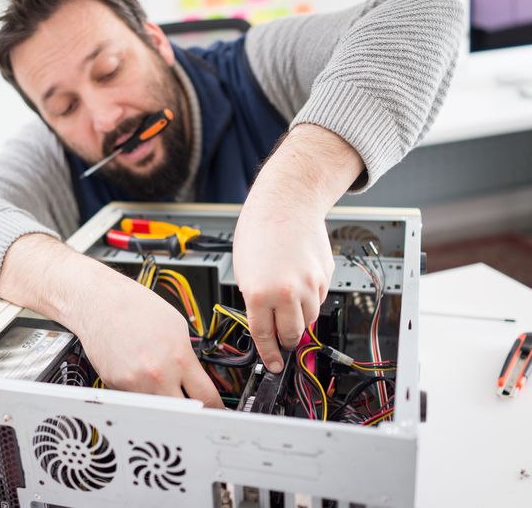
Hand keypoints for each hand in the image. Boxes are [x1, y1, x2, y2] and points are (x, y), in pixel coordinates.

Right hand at [0, 234, 223, 407]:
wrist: (99, 302)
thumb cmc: (135, 307)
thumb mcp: (176, 326)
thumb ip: (189, 356)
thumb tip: (198, 377)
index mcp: (178, 358)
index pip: (207, 397)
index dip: (217, 409)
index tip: (218, 412)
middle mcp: (157, 375)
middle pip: (184, 413)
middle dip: (192, 412)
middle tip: (195, 409)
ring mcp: (134, 385)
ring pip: (158, 412)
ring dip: (165, 406)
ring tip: (163, 388)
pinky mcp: (115, 387)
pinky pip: (135, 401)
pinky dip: (142, 396)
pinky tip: (139, 377)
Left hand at [233, 201, 333, 372]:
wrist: (286, 204)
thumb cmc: (259, 230)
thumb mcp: (243, 272)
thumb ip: (255, 301)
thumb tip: (265, 322)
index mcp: (261, 294)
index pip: (266, 336)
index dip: (270, 354)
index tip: (274, 364)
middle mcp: (288, 293)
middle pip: (293, 334)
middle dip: (287, 341)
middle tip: (282, 340)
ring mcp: (310, 285)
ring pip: (310, 319)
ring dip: (300, 319)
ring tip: (289, 305)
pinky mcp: (325, 276)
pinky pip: (319, 299)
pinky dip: (311, 299)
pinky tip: (300, 284)